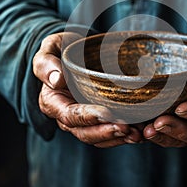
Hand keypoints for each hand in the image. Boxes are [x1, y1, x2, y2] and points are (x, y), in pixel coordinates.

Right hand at [33, 32, 141, 147]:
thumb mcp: (50, 48)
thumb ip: (47, 63)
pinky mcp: (97, 116)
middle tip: (127, 128)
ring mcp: (83, 118)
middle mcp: (66, 114)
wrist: (76, 50)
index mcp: (53, 101)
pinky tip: (140, 132)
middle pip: (85, 132)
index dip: (89, 117)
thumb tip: (56, 81)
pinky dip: (123, 135)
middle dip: (106, 132)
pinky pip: (108, 131)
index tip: (108, 113)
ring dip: (117, 138)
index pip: (70, 116)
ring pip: (98, 136)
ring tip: (137, 134)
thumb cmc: (61, 48)